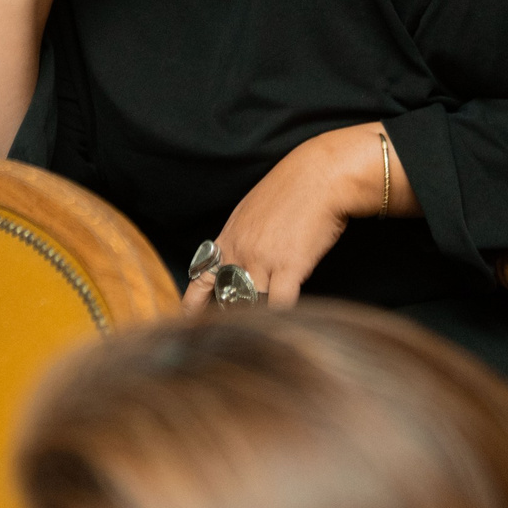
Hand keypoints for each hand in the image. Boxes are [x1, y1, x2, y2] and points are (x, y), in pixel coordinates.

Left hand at [182, 126, 389, 311]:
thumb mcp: (255, 210)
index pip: (202, 275)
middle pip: (226, 296)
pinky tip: (286, 323)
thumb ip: (245, 236)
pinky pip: (279, 303)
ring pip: (250, 303)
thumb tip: (243, 257)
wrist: (321, 175)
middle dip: (231, 314)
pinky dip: (281, 316)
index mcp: (230, 237)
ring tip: (262, 332)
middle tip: (232, 330)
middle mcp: (240, 250)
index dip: (193, 301)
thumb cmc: (294, 189)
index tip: (185, 318)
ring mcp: (262, 259)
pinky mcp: (289, 266)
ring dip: (257, 317)